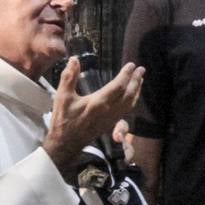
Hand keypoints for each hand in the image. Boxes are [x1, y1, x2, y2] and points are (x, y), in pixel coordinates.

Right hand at [43, 59, 144, 173]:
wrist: (66, 144)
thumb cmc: (63, 120)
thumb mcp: (62, 97)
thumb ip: (68, 77)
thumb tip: (74, 59)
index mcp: (98, 103)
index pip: (118, 86)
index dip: (126, 75)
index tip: (131, 65)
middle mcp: (108, 111)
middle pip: (128, 95)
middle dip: (136, 81)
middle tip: (141, 69)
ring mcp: (111, 118)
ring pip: (129, 104)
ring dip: (136, 91)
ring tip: (140, 80)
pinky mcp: (110, 123)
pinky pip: (126, 110)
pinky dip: (132, 101)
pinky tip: (131, 96)